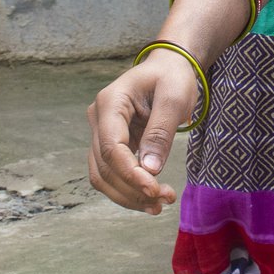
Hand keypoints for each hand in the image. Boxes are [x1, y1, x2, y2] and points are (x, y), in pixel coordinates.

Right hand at [85, 48, 199, 214]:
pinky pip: (112, 173)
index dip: (130, 173)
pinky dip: (128, 189)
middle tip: (165, 200)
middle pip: (104, 166)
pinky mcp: (111, 144)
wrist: (168, 68)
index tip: (154, 190)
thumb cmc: (172, 77)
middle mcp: (99, 118)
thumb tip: (150, 169)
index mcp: (111, 102)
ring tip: (159, 205)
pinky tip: (150, 198)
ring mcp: (102, 132)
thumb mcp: (174, 98)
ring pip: (102, 175)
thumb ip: (161, 132)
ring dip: (128, 195)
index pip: (111, 147)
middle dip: (132, 189)